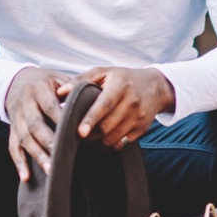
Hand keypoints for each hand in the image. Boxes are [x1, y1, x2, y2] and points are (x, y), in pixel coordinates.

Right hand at [4, 67, 69, 181]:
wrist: (17, 81)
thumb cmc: (44, 82)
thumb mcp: (57, 78)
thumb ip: (72, 89)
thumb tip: (91, 101)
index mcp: (38, 89)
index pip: (49, 106)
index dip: (59, 118)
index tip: (73, 131)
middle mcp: (25, 104)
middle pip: (34, 125)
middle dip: (47, 141)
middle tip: (60, 155)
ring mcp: (17, 118)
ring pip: (24, 138)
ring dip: (36, 155)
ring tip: (49, 169)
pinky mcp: (12, 130)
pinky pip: (13, 147)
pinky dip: (19, 163)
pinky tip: (26, 177)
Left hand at [60, 67, 175, 148]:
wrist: (156, 86)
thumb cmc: (124, 78)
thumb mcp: (104, 72)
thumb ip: (81, 80)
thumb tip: (60, 92)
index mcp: (120, 86)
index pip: (104, 105)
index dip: (90, 119)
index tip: (79, 132)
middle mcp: (132, 102)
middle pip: (107, 126)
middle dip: (90, 134)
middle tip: (77, 134)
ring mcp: (138, 117)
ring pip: (113, 138)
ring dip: (98, 141)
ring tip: (89, 136)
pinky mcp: (142, 129)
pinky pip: (122, 144)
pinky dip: (109, 144)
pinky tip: (102, 139)